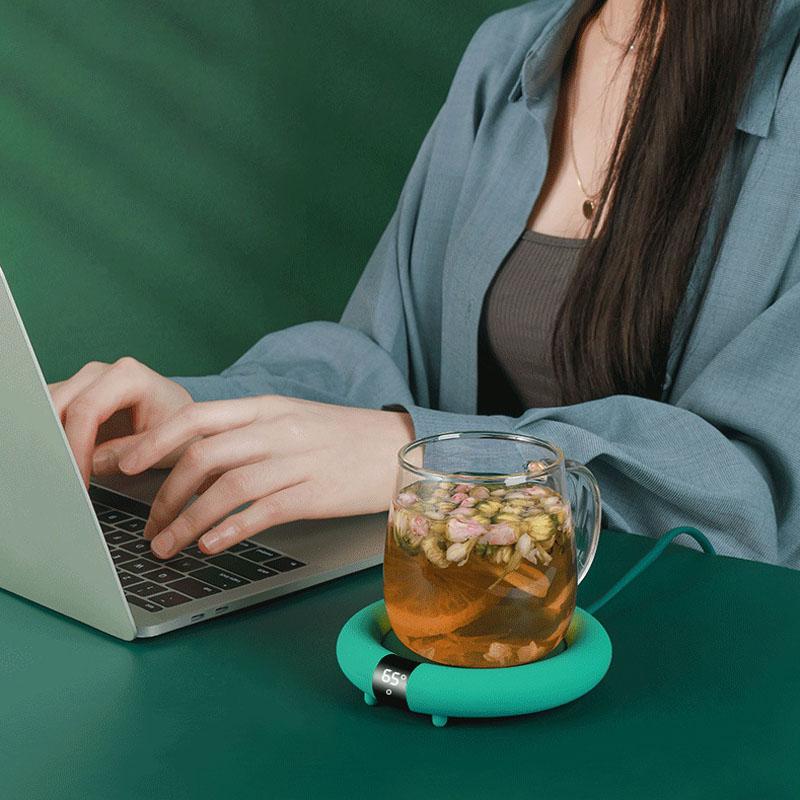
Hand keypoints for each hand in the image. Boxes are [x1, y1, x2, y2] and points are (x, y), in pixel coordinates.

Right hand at [48, 357, 192, 485]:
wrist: (183, 419)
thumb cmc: (179, 428)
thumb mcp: (167, 444)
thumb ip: (131, 451)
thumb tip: (93, 463)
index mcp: (128, 376)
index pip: (87, 410)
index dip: (76, 446)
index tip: (77, 477)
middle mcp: (100, 372)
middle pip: (59, 405)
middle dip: (56, 444)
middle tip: (60, 479)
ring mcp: (84, 381)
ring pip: (46, 406)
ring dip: (48, 439)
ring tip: (57, 472)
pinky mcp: (74, 395)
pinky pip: (49, 412)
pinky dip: (49, 437)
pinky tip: (56, 461)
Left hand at [115, 395, 415, 558]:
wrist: (397, 449)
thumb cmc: (343, 438)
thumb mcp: (293, 421)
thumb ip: (248, 432)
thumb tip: (196, 458)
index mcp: (268, 407)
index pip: (198, 416)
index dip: (155, 440)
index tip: (125, 463)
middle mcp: (277, 429)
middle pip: (204, 455)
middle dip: (165, 494)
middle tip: (149, 524)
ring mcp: (297, 460)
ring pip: (226, 487)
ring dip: (188, 520)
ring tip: (168, 545)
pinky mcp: (315, 493)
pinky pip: (262, 512)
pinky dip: (229, 529)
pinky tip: (210, 546)